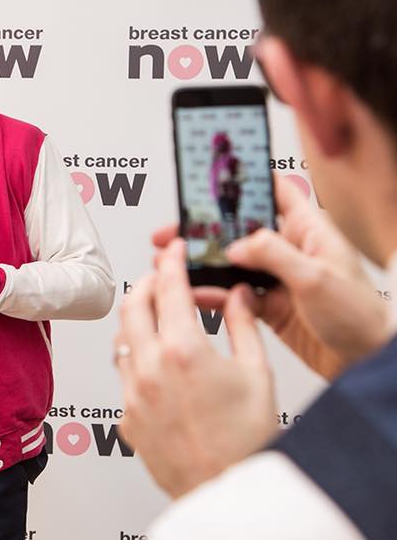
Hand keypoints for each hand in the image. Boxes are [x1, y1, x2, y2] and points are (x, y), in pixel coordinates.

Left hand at [115, 240, 276, 497]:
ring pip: (121, 340)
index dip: (170, 262)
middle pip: (132, 305)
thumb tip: (238, 295)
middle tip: (162, 280)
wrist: (227, 492)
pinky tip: (158, 369)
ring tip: (159, 322)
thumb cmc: (248, 439)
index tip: (174, 251)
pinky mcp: (126, 417)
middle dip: (146, 285)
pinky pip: (123, 377)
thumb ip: (243, 326)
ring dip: (136, 323)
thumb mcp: (257, 374)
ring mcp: (133, 394)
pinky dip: (137, 363)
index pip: (168, 287)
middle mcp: (149, 368)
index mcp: (182, 350)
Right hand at [152, 177, 389, 378]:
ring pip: (231, 264)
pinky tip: (196, 295)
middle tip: (174, 232)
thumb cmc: (362, 315)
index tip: (212, 177)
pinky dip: (213, 295)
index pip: (275, 192)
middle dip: (205, 230)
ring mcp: (278, 279)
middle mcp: (291, 251)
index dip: (245, 181)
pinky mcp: (270, 306)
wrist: (369, 362)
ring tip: (172, 266)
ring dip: (202, 265)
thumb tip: (235, 245)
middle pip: (240, 230)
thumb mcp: (317, 277)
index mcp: (309, 231)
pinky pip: (234, 295)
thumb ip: (273, 255)